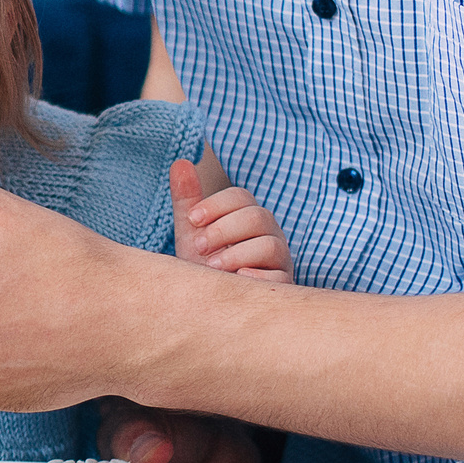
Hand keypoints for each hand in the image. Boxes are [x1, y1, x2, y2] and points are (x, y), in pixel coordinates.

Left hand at [173, 161, 290, 280]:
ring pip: (270, 245)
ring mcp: (279, 260)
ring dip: (236, 254)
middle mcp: (269, 233)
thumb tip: (180, 162)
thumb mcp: (192, 231)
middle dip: (223, 230)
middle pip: (257, 217)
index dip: (216, 204)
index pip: (241, 197)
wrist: (210, 301)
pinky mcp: (282, 285)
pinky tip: (236, 279)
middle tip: (199, 246)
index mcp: (248, 214)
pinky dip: (257, 277)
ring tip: (212, 266)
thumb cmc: (204, 263)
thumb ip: (187, 199)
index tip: (192, 218)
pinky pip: (278, 278)